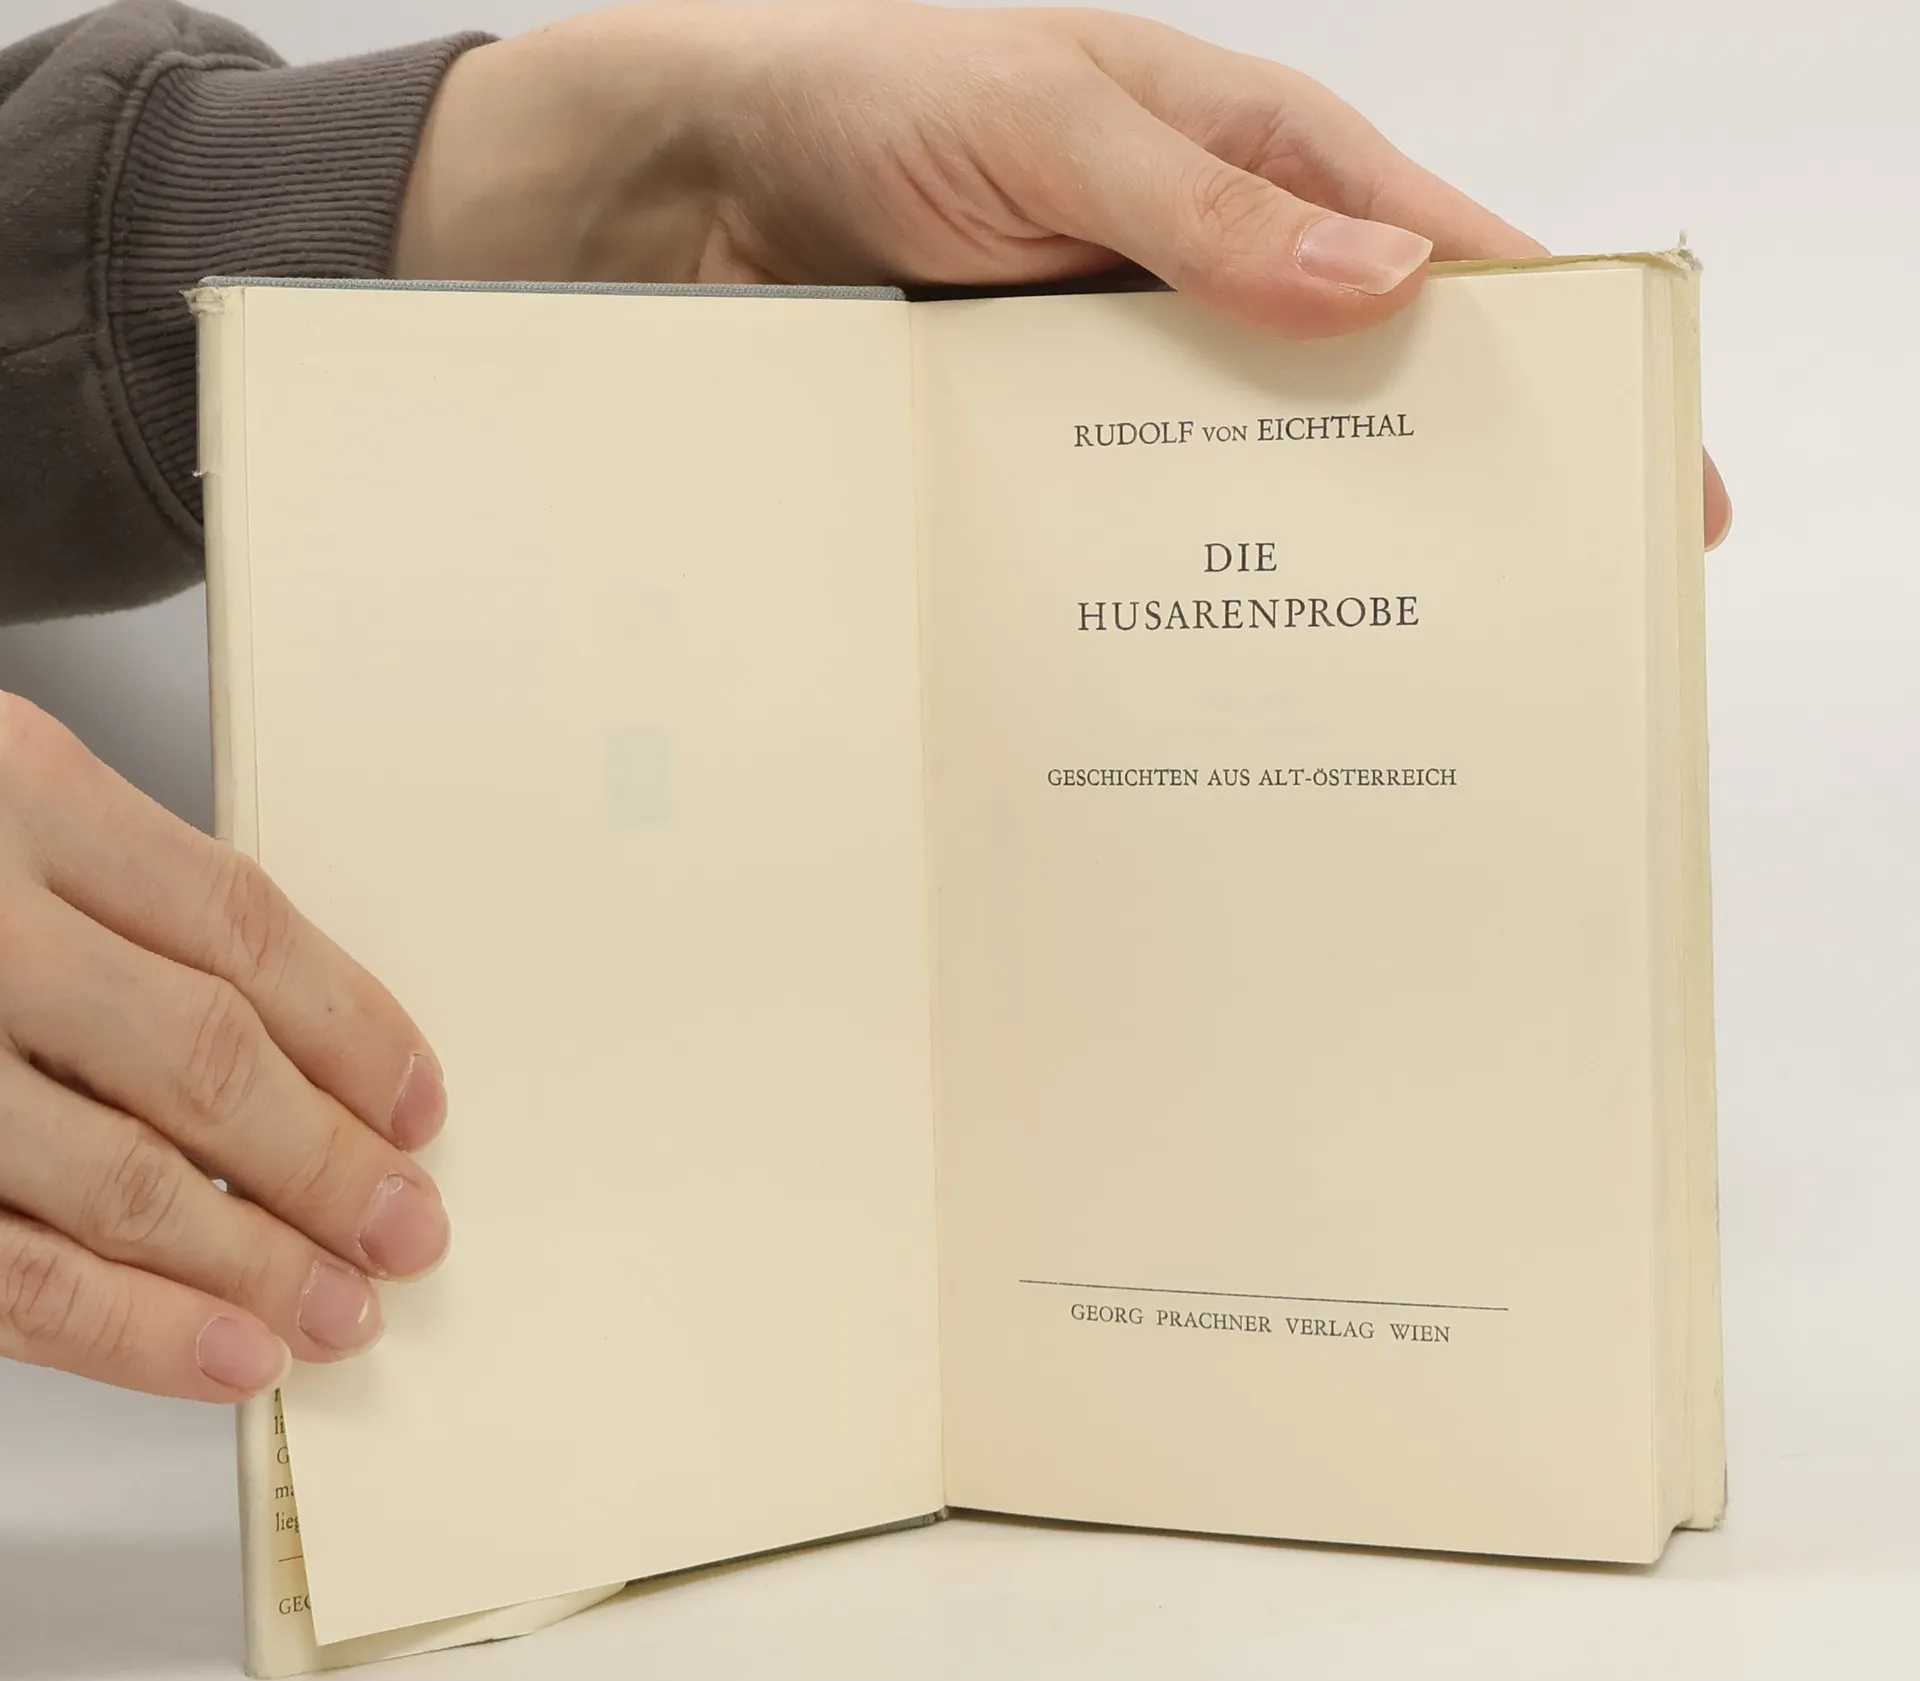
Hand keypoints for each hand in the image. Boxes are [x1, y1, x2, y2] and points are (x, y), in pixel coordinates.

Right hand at [0, 699, 448, 1401]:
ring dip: (252, 1264)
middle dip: (327, 1164)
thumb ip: (123, 906)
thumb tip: (303, 1059)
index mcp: (23, 797)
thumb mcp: (1, 813)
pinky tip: (222, 1353)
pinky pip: (12, 1273)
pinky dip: (130, 1329)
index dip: (353, 1031)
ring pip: (122, 1180)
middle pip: (203, 1059)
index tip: (415, 1108)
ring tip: (338, 1312)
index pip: (242, 928)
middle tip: (404, 1228)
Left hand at [396, 0, 1731, 545]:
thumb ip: (1204, 205)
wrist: (711, 183)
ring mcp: (1138, 363)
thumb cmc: (878, 98)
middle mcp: (1214, 266)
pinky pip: (1146, 505)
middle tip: (1519, 609)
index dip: (1557, 358)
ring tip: (1376, 662)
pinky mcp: (1059, 435)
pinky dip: (1182, 562)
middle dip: (1448, 482)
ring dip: (1307, 547)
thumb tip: (1382, 286)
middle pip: (1371, 381)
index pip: (1448, 256)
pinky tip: (1210, 634)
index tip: (1651, 468)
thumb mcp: (1051, 123)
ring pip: (1260, 463)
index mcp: (1256, 158)